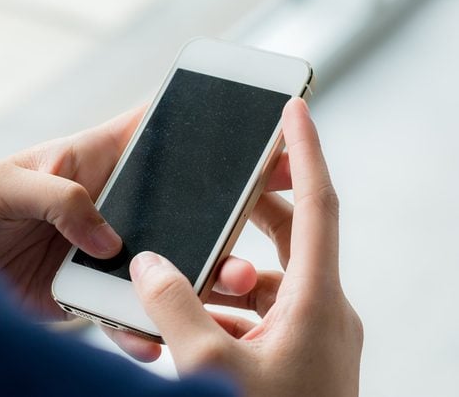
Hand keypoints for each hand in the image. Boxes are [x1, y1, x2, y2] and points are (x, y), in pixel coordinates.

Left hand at [0, 106, 258, 361]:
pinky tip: (156, 338)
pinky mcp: (86, 292)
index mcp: (87, 159)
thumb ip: (56, 196)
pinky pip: (125, 310)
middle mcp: (103, 203)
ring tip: (233, 284)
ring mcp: (99, 250)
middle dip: (225, 204)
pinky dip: (141, 326)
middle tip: (275, 208)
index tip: (254, 131)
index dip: (201, 124)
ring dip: (200, 272)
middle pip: (176, 198)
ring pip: (163, 258)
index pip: (152, 130)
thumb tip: (108, 238)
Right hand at [130, 98, 362, 395]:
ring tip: (181, 275)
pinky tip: (190, 326)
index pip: (317, 205)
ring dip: (228, 275)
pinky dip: (229, 311)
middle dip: (251, 211)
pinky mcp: (299, 360)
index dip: (306, 151)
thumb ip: (174, 306)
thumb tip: (151, 263)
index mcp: (318, 302)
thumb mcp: (209, 364)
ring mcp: (313, 339)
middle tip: (218, 189)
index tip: (295, 110)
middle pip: (291, 238)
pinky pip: (263, 317)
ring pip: (270, 283)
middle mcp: (323, 312)